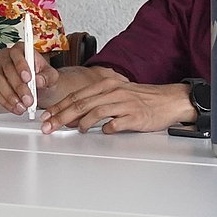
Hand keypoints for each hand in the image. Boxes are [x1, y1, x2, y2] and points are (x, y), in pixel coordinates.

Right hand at [0, 48, 58, 114]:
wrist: (38, 87)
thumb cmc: (42, 76)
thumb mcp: (51, 75)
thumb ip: (47, 76)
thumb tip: (39, 80)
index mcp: (20, 49)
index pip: (17, 53)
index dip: (21, 65)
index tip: (28, 78)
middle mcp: (6, 57)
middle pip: (8, 69)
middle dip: (19, 87)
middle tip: (29, 99)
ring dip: (11, 96)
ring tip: (23, 107)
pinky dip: (6, 103)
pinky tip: (16, 108)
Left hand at [40, 72, 190, 134]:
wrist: (169, 100)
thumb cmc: (142, 98)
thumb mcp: (117, 94)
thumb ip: (96, 102)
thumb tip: (73, 115)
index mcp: (106, 84)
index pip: (76, 95)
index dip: (59, 107)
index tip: (47, 116)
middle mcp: (113, 91)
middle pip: (81, 104)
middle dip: (61, 116)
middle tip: (49, 126)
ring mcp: (124, 104)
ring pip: (95, 112)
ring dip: (81, 122)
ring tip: (75, 130)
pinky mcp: (134, 116)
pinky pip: (115, 123)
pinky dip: (106, 129)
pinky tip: (102, 132)